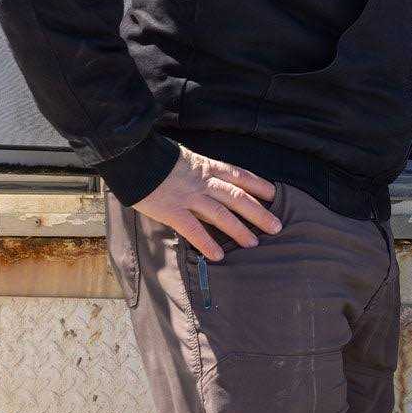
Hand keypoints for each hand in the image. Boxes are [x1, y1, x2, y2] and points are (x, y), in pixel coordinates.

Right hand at [132, 143, 281, 260]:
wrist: (135, 157)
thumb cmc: (160, 159)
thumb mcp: (187, 159)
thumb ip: (203, 172)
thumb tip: (217, 186)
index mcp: (208, 166)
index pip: (240, 176)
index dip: (260, 185)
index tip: (275, 195)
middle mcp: (203, 181)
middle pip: (238, 197)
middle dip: (259, 212)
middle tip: (277, 226)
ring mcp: (189, 196)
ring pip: (221, 214)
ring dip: (239, 230)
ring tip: (254, 244)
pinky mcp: (172, 210)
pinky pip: (193, 229)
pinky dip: (207, 242)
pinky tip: (218, 255)